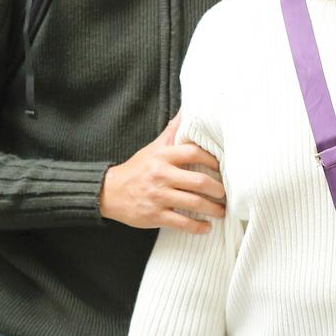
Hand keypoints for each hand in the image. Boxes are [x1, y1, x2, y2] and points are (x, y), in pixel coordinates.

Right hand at [99, 113, 225, 233]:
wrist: (109, 192)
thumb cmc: (138, 168)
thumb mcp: (154, 147)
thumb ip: (173, 130)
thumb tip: (188, 109)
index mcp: (163, 156)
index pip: (194, 153)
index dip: (213, 159)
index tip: (224, 166)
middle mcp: (161, 175)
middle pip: (198, 181)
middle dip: (217, 189)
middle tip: (226, 192)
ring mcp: (158, 196)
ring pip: (193, 203)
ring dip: (213, 209)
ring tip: (222, 210)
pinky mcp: (154, 215)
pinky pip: (181, 222)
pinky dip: (197, 226)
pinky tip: (206, 227)